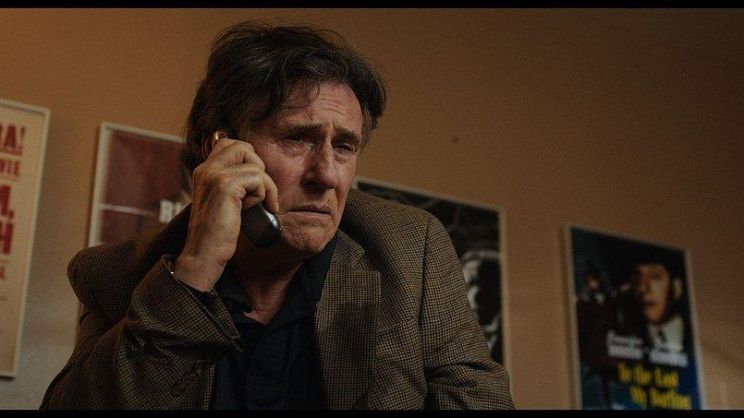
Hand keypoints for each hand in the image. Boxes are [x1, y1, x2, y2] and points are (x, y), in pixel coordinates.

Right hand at [173, 132, 278, 290]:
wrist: (203, 256)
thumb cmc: (217, 234)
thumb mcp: (224, 202)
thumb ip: (233, 185)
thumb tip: (256, 173)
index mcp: (203, 171)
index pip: (229, 144)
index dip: (248, 160)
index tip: (251, 186)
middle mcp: (206, 169)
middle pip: (242, 146)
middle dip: (258, 167)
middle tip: (258, 191)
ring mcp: (213, 176)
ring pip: (254, 164)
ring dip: (264, 186)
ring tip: (255, 205)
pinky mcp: (224, 186)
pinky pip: (258, 178)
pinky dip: (263, 194)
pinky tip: (252, 210)